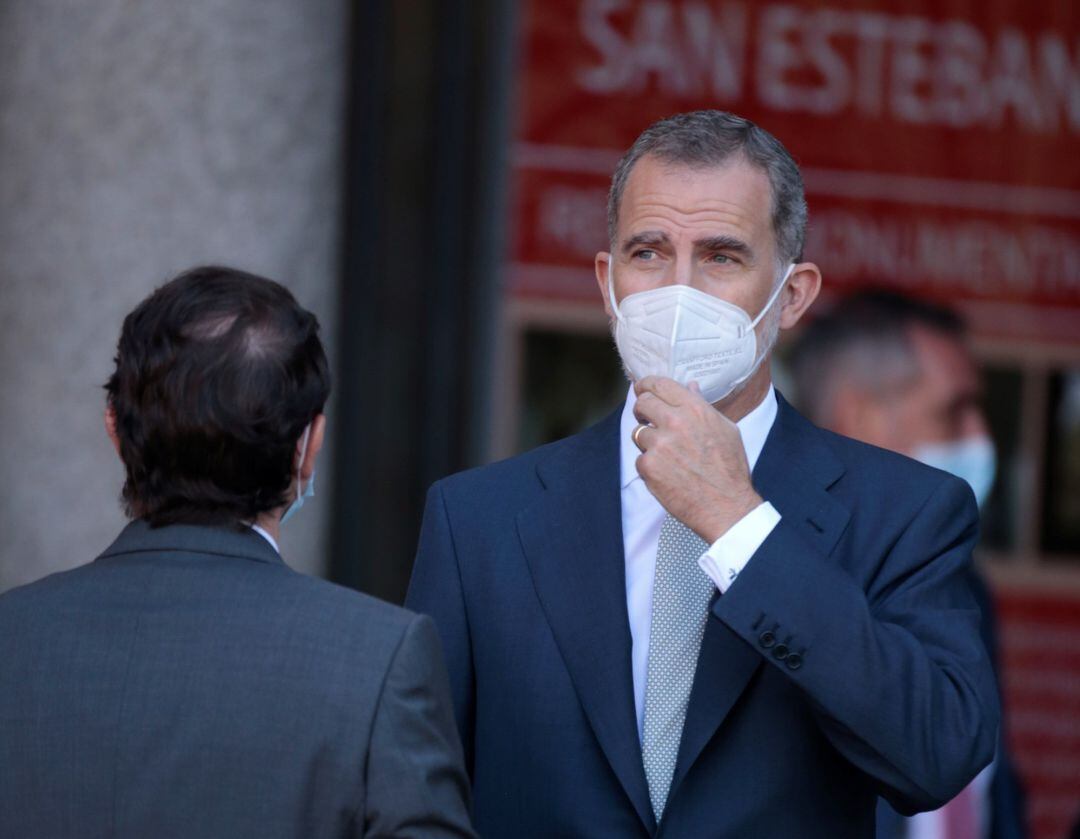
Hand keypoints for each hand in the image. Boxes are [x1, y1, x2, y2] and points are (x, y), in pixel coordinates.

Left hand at [632, 377, 762, 542]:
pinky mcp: (648, 466)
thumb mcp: (726, 429)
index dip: (645, 384)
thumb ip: (703, 406)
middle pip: (642, 403)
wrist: (725, 506)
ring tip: (668, 456)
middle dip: (641, 410)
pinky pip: (640, 458)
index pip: (659, 384)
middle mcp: (674, 422)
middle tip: (646, 418)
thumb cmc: (729, 469)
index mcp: (694, 409)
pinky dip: (650, 466)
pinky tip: (669, 474)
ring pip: (638, 433)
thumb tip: (690, 387)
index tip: (641, 388)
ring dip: (648, 442)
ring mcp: (659, 445)